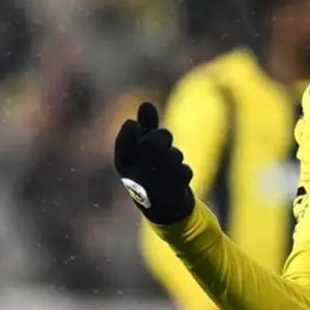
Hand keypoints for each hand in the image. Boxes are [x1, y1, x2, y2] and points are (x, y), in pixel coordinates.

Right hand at [113, 101, 195, 225]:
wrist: (162, 206)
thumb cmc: (151, 169)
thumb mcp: (145, 147)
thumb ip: (146, 125)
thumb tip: (146, 103)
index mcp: (124, 163)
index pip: (123, 145)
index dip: (129, 133)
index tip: (133, 123)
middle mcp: (135, 176)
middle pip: (153, 145)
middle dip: (163, 137)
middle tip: (164, 138)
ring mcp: (154, 187)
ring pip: (173, 156)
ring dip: (175, 156)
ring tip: (170, 166)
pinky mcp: (172, 195)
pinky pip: (185, 171)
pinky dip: (184, 172)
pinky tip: (178, 180)